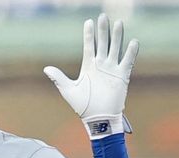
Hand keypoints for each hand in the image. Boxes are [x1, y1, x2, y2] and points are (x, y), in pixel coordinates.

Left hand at [44, 14, 138, 138]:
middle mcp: (101, 65)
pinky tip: (132, 41)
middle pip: (103, 43)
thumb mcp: (68, 90)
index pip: (89, 46)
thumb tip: (46, 68)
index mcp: (88, 67)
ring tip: (118, 23)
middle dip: (102, 31)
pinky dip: (130, 52)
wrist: (97, 118)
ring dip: (117, 37)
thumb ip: (59, 77)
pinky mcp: (122, 76)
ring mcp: (112, 69)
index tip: (88, 21)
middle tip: (103, 16)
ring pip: (115, 48)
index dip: (89, 35)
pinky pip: (128, 61)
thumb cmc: (82, 106)